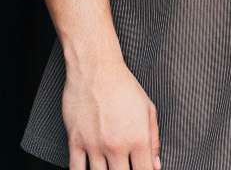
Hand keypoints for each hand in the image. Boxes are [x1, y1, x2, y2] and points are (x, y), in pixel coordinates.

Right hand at [63, 54, 160, 169]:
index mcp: (138, 138)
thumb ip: (154, 140)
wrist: (97, 70)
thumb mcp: (148, 110)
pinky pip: (75, 169)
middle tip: (125, 168)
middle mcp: (116, 145)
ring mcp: (95, 145)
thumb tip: (156, 163)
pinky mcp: (76, 141)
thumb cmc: (123, 86)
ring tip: (109, 168)